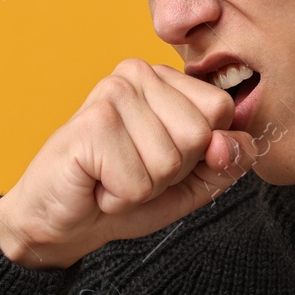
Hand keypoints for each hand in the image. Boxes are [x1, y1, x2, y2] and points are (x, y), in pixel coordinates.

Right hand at [0, 59, 258, 268]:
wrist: (60, 221)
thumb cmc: (121, 193)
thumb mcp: (190, 182)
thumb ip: (225, 162)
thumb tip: (233, 142)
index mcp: (163, 77)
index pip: (221, 109)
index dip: (199, 151)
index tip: (159, 158)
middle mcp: (136, 73)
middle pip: (198, 134)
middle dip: (171, 171)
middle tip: (131, 170)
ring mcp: (110, 94)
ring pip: (169, 161)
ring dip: (143, 186)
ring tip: (112, 176)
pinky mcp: (90, 126)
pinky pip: (137, 182)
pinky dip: (120, 197)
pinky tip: (96, 184)